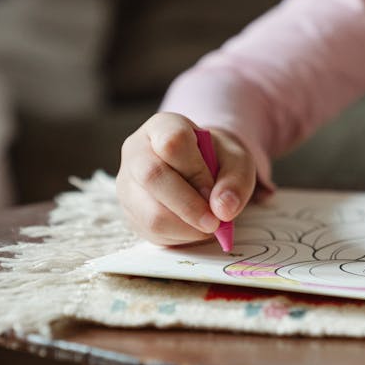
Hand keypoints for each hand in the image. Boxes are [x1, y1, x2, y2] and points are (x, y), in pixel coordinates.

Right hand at [117, 112, 256, 245]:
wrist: (198, 170)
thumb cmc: (215, 161)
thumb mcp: (236, 161)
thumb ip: (235, 181)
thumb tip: (223, 209)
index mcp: (162, 127)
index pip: (172, 142)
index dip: (196, 171)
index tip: (214, 191)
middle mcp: (136, 151)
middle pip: (152, 176)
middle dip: (189, 206)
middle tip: (215, 222)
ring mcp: (127, 183)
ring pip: (150, 212)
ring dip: (187, 226)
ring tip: (208, 224)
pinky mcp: (129, 212)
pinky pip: (152, 232)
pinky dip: (180, 236)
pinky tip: (193, 227)